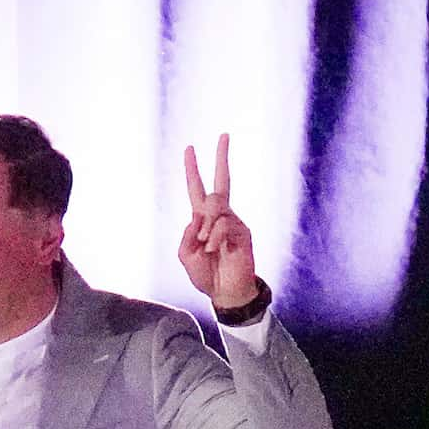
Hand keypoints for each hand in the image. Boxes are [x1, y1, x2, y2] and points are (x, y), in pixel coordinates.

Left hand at [177, 133, 261, 312]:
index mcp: (202, 219)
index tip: (189, 148)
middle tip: (224, 135)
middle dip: (221, 157)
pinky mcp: (243, 232)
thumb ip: (187, 233)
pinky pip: (224, 224)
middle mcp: (220, 216)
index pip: (197, 189)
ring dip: (207, 227)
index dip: (192, 169)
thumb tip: (199, 215)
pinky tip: (214, 250)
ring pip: (217, 206)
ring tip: (208, 248)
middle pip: (221, 181)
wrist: (225, 293)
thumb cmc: (205, 275)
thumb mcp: (185, 254)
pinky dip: (215, 238)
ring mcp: (233, 222)